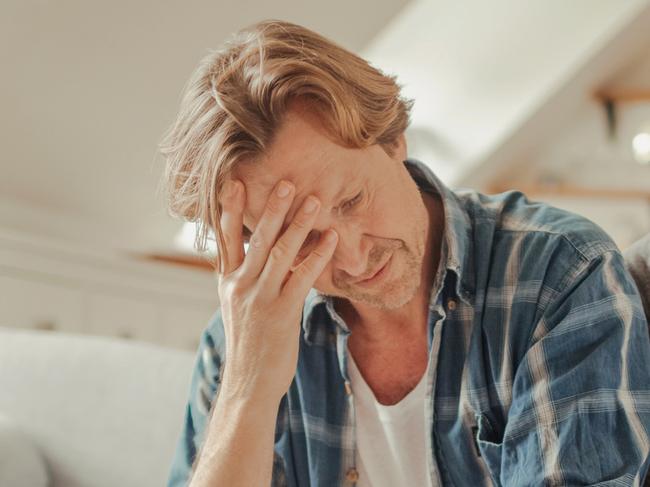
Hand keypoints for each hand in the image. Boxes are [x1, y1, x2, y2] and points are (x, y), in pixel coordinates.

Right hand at [216, 178, 337, 404]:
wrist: (249, 382)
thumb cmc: (247, 342)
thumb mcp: (234, 307)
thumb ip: (241, 277)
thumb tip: (255, 253)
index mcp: (228, 282)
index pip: (226, 240)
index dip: (229, 211)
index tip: (234, 183)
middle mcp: (240, 286)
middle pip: (257, 239)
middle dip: (272, 209)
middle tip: (286, 182)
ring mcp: (260, 298)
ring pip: (280, 253)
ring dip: (299, 224)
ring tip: (314, 201)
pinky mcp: (282, 312)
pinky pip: (302, 276)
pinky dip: (318, 255)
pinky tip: (331, 238)